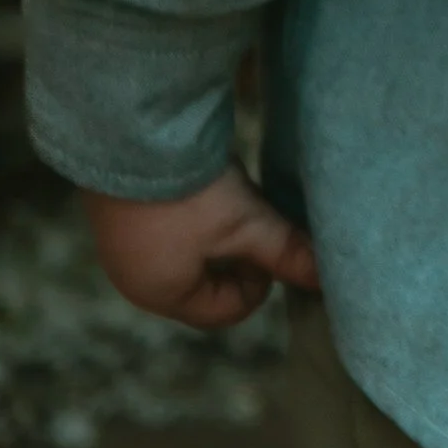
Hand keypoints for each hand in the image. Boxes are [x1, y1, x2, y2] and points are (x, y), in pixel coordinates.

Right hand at [85, 169, 319, 331]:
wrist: (129, 136)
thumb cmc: (187, 194)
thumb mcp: (245, 224)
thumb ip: (285, 251)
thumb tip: (329, 279)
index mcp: (161, 294)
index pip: (224, 311)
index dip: (259, 281)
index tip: (270, 242)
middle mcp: (135, 277)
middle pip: (203, 282)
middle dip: (237, 256)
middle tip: (255, 218)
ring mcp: (122, 244)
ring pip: (186, 251)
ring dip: (215, 229)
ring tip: (231, 193)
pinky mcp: (119, 209)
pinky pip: (165, 225)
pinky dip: (190, 210)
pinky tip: (201, 178)